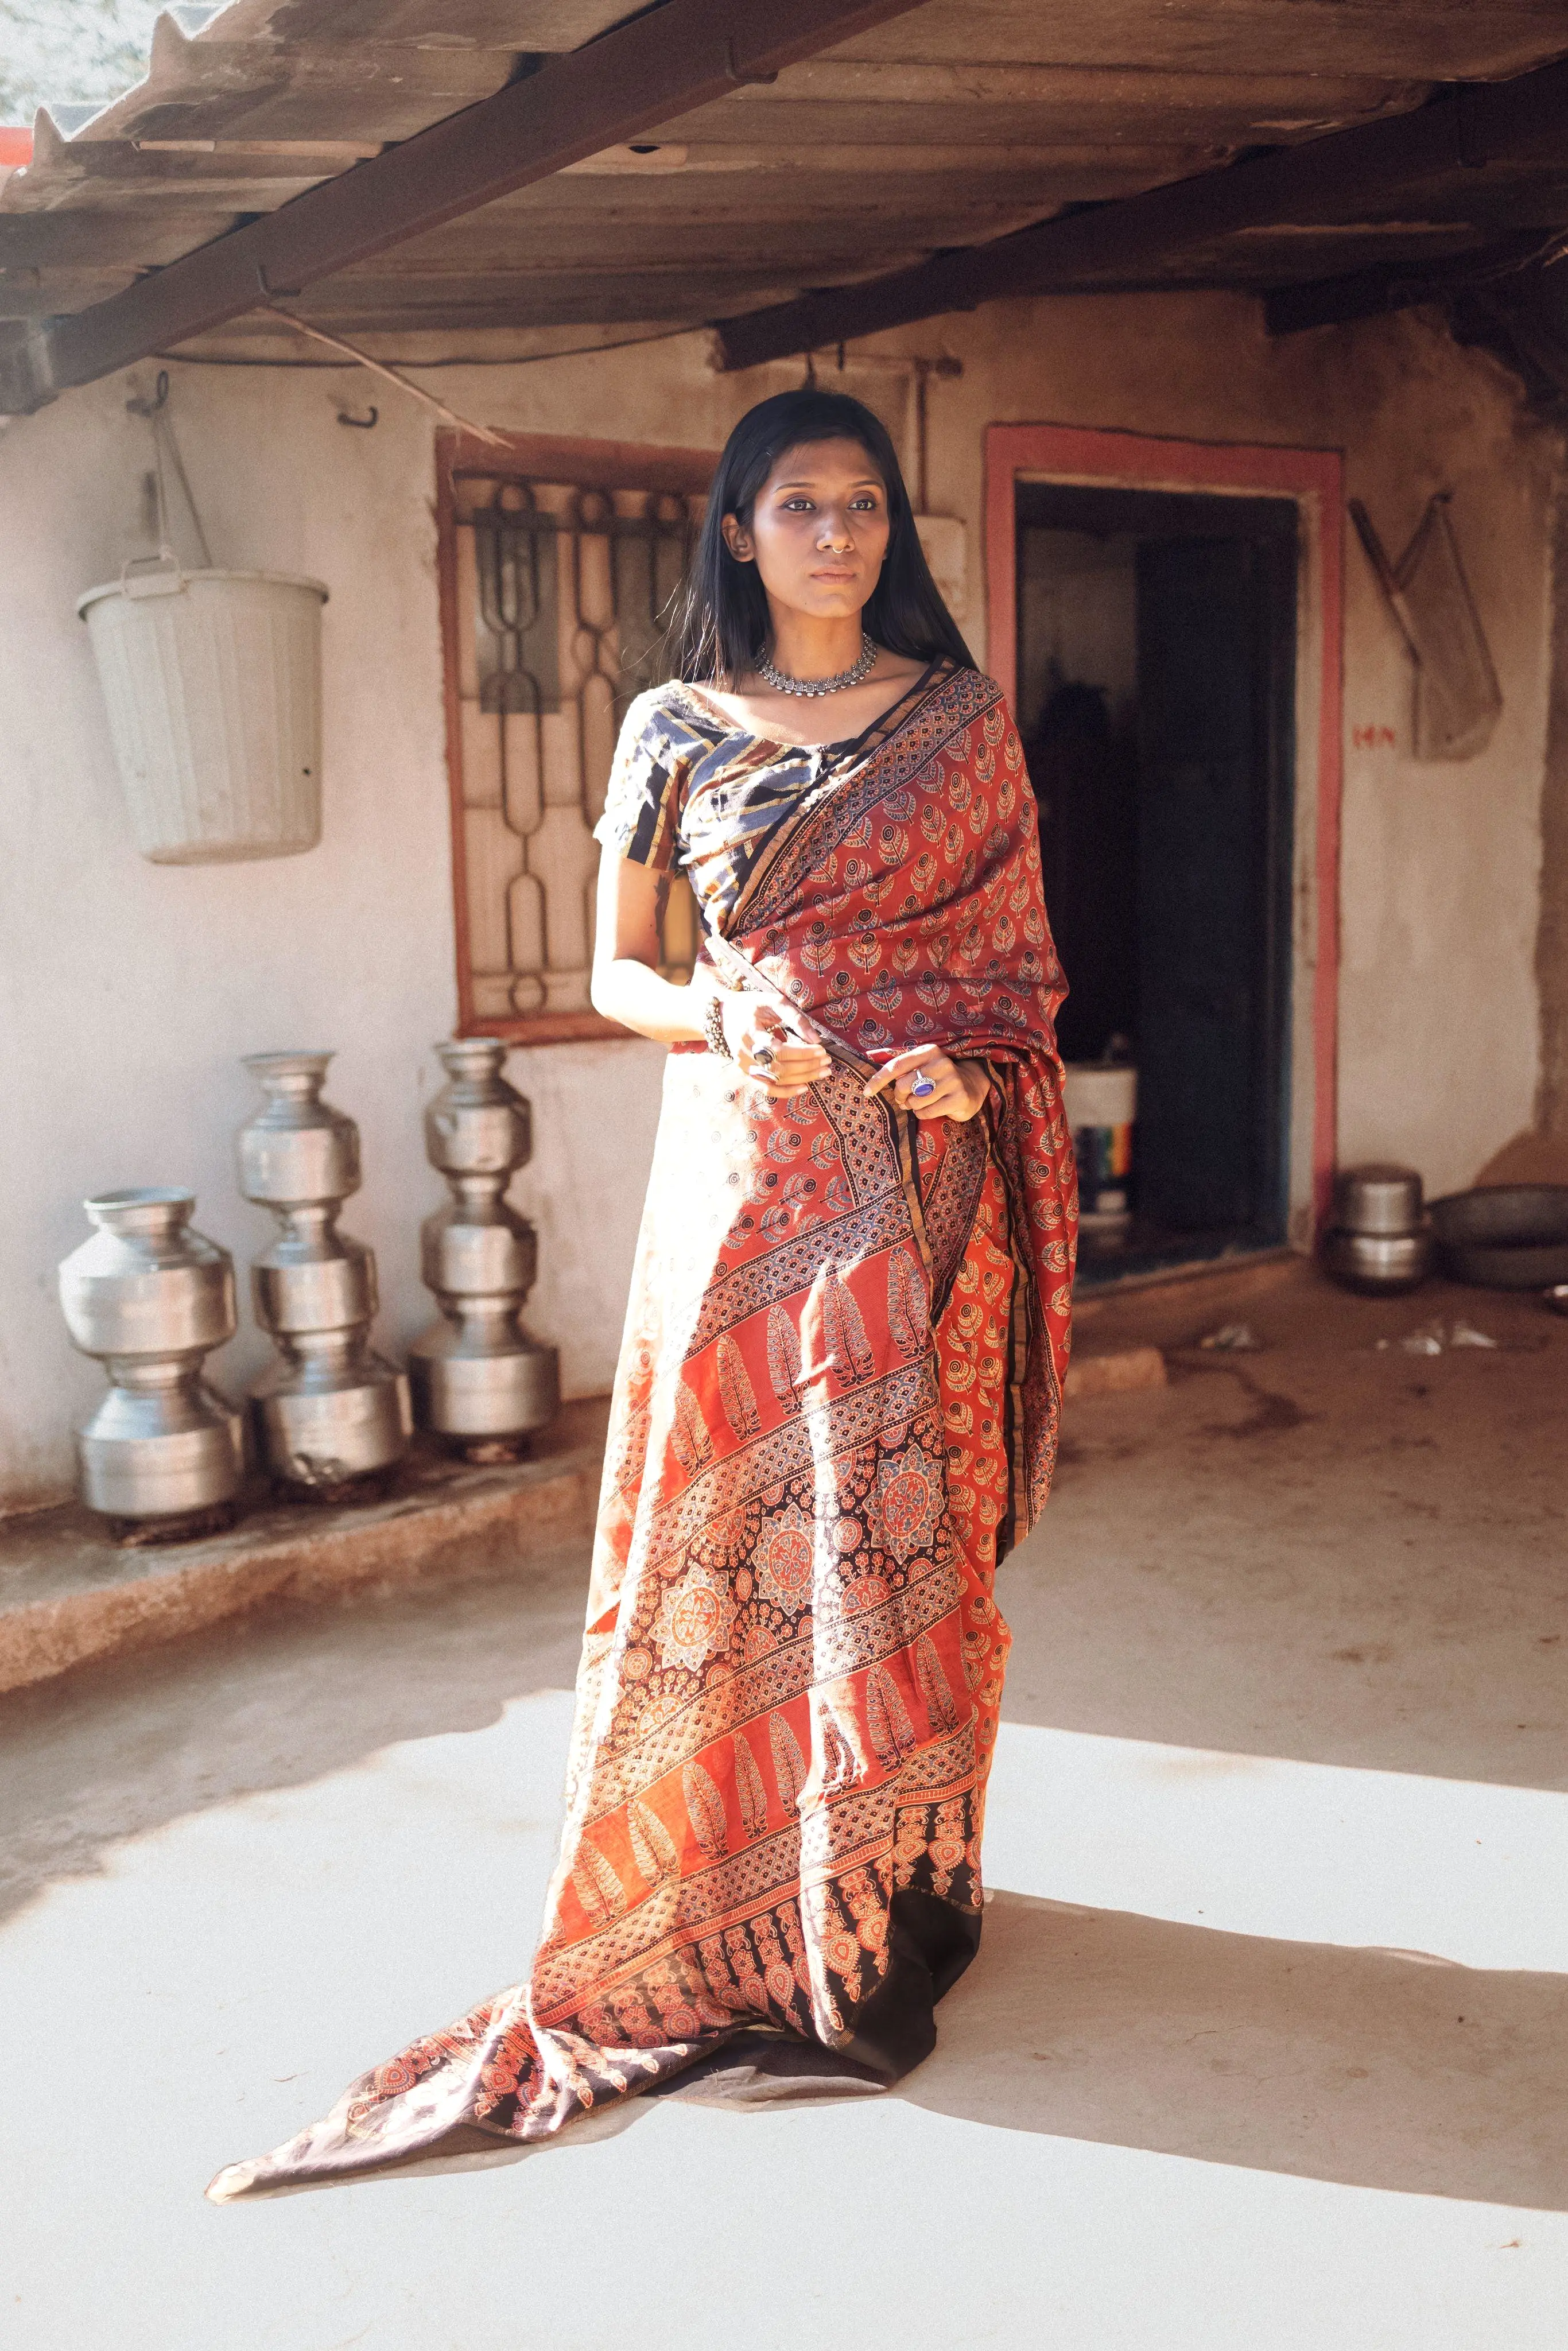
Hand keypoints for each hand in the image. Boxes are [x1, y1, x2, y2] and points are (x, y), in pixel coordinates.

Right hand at [719, 995, 833, 1099]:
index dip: (802, 1052)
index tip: (822, 1048)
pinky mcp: (746, 1074)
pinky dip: (786, 1092)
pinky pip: (766, 1089)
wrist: (725, 1014)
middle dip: (807, 1066)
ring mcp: (743, 1066)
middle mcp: (743, 1052)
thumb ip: (795, 1017)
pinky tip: (804, 1087)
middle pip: (778, 1067)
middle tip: (827, 1061)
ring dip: (802, 1078)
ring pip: (775, 1080)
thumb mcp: (773, 1001)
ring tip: (822, 1072)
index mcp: (749, 1031)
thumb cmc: (752, 1006)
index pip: (778, 1049)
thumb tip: (816, 1039)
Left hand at [863, 1045, 990, 1121]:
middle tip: (907, 1098)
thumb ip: (901, 1070)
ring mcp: (952, 1080)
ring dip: (914, 1107)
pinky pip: (926, 1113)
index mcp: (929, 1051)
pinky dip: (924, 1114)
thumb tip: (873, 1084)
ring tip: (924, 1102)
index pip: (896, 1066)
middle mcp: (941, 1063)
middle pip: (903, 1086)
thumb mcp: (922, 1067)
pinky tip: (933, 1108)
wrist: (970, 1087)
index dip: (878, 1080)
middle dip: (900, 1097)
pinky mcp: (959, 1098)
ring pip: (915, 1102)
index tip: (866, 1092)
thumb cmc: (937, 1079)